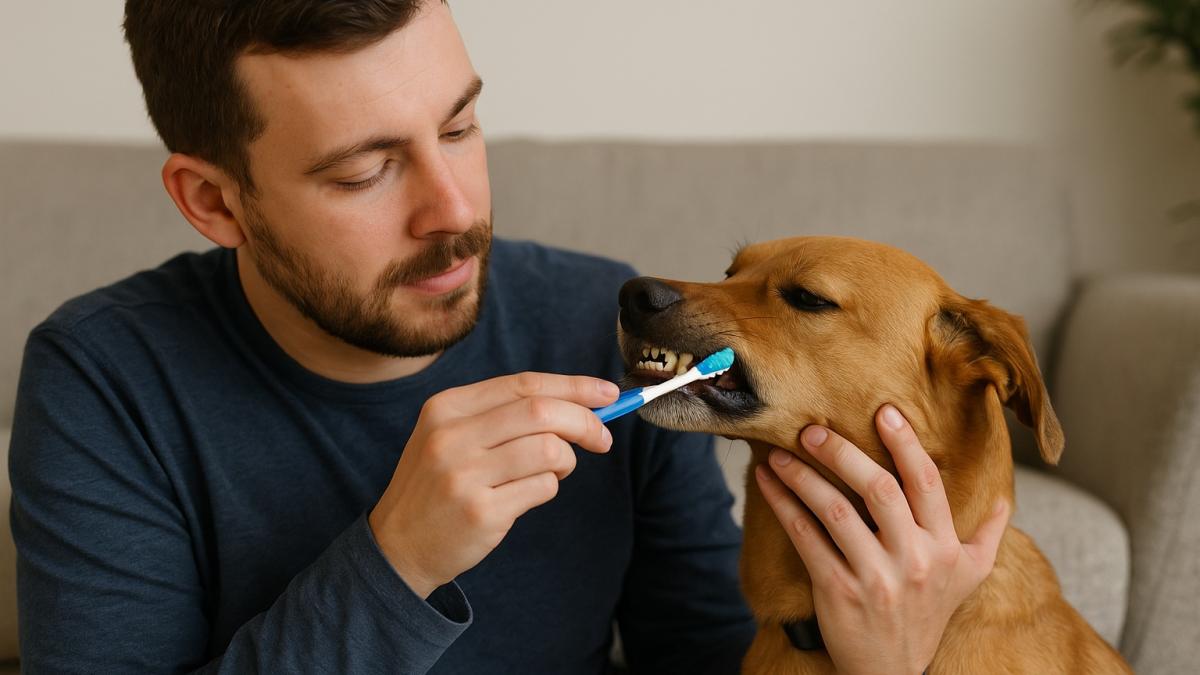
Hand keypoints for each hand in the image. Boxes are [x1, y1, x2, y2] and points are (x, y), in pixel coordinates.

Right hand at [369, 372, 617, 597]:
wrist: (397, 546)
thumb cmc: (439, 485)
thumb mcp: (452, 436)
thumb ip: (505, 416)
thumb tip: (582, 403)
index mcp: (447, 407)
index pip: (524, 384)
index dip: (573, 386)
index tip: (607, 394)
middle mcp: (452, 436)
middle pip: (542, 412)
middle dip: (585, 422)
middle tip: (602, 438)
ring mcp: (464, 474)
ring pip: (550, 450)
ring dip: (567, 461)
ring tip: (554, 471)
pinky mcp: (480, 511)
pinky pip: (543, 488)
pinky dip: (548, 488)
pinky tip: (526, 495)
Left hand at [754, 404, 1009, 674]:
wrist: (892, 673)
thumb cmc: (927, 616)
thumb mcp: (967, 579)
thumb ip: (987, 537)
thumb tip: (1005, 501)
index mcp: (945, 548)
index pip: (925, 484)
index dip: (905, 444)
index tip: (884, 412)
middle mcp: (914, 559)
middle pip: (878, 490)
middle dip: (842, 453)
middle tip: (813, 429)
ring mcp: (876, 577)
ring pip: (835, 511)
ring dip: (802, 476)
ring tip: (780, 454)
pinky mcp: (839, 591)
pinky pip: (807, 537)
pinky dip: (784, 505)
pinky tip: (768, 483)